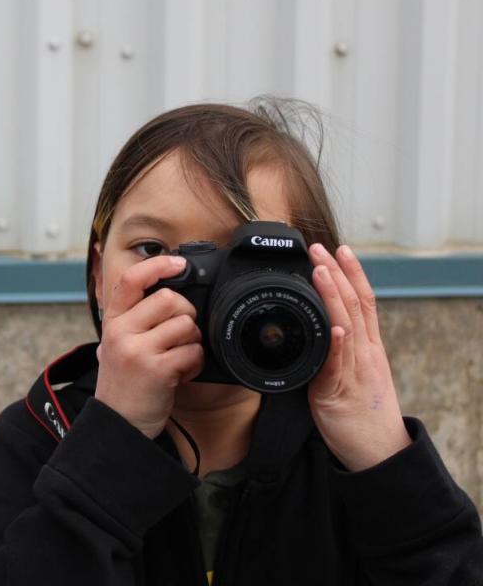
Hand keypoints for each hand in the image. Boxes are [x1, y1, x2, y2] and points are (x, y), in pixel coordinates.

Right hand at [94, 255, 204, 439]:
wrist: (118, 424)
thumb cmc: (124, 383)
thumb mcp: (116, 344)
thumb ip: (134, 319)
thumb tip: (166, 291)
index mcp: (112, 321)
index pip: (131, 280)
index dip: (157, 265)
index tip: (179, 263)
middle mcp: (121, 332)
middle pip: (169, 299)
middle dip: (186, 314)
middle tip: (181, 334)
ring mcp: (138, 350)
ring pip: (185, 325)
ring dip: (192, 341)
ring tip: (180, 357)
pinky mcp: (156, 370)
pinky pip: (192, 352)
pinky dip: (195, 363)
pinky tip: (182, 373)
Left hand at [307, 243, 411, 470]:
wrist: (379, 453)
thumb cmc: (361, 415)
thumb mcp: (353, 373)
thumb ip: (339, 350)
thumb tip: (322, 328)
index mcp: (368, 348)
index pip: (364, 302)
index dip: (353, 273)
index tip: (341, 248)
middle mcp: (365, 354)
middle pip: (355, 306)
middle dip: (337, 273)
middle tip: (320, 247)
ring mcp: (355, 372)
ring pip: (346, 327)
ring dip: (333, 297)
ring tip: (321, 271)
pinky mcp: (339, 394)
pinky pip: (339, 367)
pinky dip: (338, 345)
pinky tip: (336, 328)